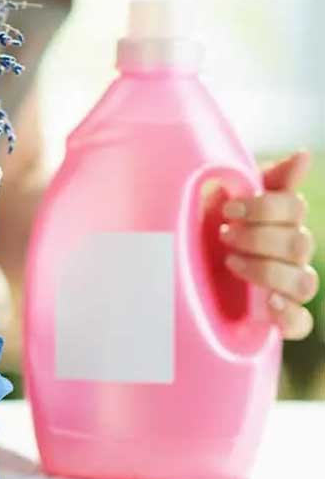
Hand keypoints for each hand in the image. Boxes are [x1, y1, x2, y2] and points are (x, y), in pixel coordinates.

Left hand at [220, 151, 317, 339]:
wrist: (174, 266)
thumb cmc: (202, 229)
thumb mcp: (223, 200)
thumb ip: (263, 180)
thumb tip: (304, 155)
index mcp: (279, 223)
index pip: (294, 210)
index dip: (266, 208)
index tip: (229, 209)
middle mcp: (288, 255)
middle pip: (299, 245)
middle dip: (259, 238)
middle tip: (224, 235)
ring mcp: (285, 288)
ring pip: (304, 282)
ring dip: (268, 271)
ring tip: (232, 263)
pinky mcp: (275, 318)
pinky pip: (300, 323)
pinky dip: (288, 315)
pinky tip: (269, 304)